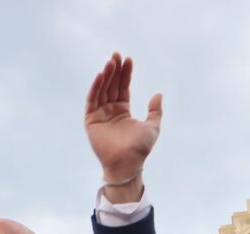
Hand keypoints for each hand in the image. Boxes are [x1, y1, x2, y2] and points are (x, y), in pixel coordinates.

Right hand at [85, 52, 161, 201]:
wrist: (127, 162)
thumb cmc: (140, 148)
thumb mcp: (152, 127)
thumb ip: (155, 111)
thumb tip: (158, 94)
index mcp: (123, 111)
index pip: (123, 88)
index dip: (125, 74)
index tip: (128, 60)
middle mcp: (111, 111)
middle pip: (112, 86)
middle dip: (114, 70)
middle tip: (117, 55)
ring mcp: (100, 115)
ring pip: (102, 90)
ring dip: (106, 76)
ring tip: (110, 62)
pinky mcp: (91, 120)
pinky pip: (92, 101)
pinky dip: (96, 88)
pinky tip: (101, 76)